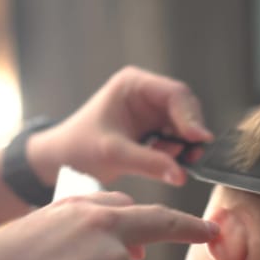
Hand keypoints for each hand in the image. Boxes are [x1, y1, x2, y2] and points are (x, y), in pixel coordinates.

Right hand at [0, 192, 217, 259]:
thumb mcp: (37, 236)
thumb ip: (86, 231)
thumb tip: (137, 248)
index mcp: (84, 212)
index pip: (146, 212)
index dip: (180, 222)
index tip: (206, 228)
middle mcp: (107, 231)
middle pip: (142, 254)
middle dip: (155, 256)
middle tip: (193, 242)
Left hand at [29, 66, 212, 185]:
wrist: (61, 162)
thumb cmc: (79, 149)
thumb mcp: (113, 155)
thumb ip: (149, 163)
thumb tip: (181, 175)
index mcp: (134, 84)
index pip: (175, 94)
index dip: (190, 116)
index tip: (198, 139)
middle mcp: (146, 94)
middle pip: (185, 109)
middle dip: (189, 135)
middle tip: (192, 159)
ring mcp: (152, 113)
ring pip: (184, 127)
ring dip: (183, 147)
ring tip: (170, 163)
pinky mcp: (154, 131)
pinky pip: (177, 141)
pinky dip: (176, 155)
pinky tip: (163, 164)